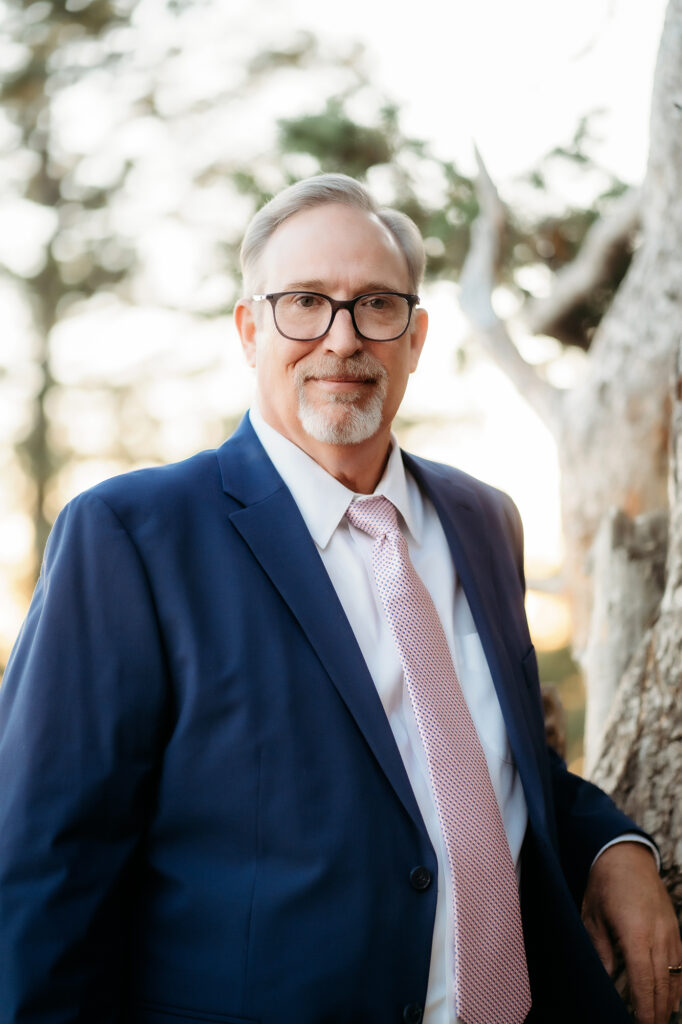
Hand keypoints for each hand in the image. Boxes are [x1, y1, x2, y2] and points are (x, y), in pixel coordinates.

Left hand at [582, 842, 681, 1023]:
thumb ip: (600, 950)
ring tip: (660, 1020)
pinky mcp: (676, 930)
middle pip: (663, 984)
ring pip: (675, 977)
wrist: (627, 855)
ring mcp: (671, 932)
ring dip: (669, 1002)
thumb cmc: (604, 885)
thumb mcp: (592, 916)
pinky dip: (678, 984)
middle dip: (658, 1012)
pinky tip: (672, 999)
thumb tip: (604, 979)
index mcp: (635, 932)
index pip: (643, 980)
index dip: (644, 1007)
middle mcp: (658, 935)